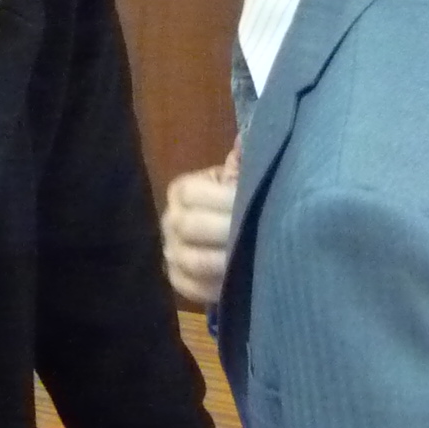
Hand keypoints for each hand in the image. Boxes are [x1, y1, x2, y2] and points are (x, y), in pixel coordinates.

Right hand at [161, 144, 238, 305]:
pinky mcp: (177, 281)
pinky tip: (239, 284)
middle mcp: (169, 220)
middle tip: (259, 238)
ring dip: (223, 263)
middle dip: (226, 232)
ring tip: (252, 262)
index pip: (190, 193)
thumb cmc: (238, 201)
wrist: (228, 236)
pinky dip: (215, 288)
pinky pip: (190, 288)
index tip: (253, 205)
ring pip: (190, 261)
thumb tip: (247, 138)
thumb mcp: (240, 179)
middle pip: (189, 227)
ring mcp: (170, 253)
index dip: (222, 199)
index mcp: (182, 190)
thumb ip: (244, 163)